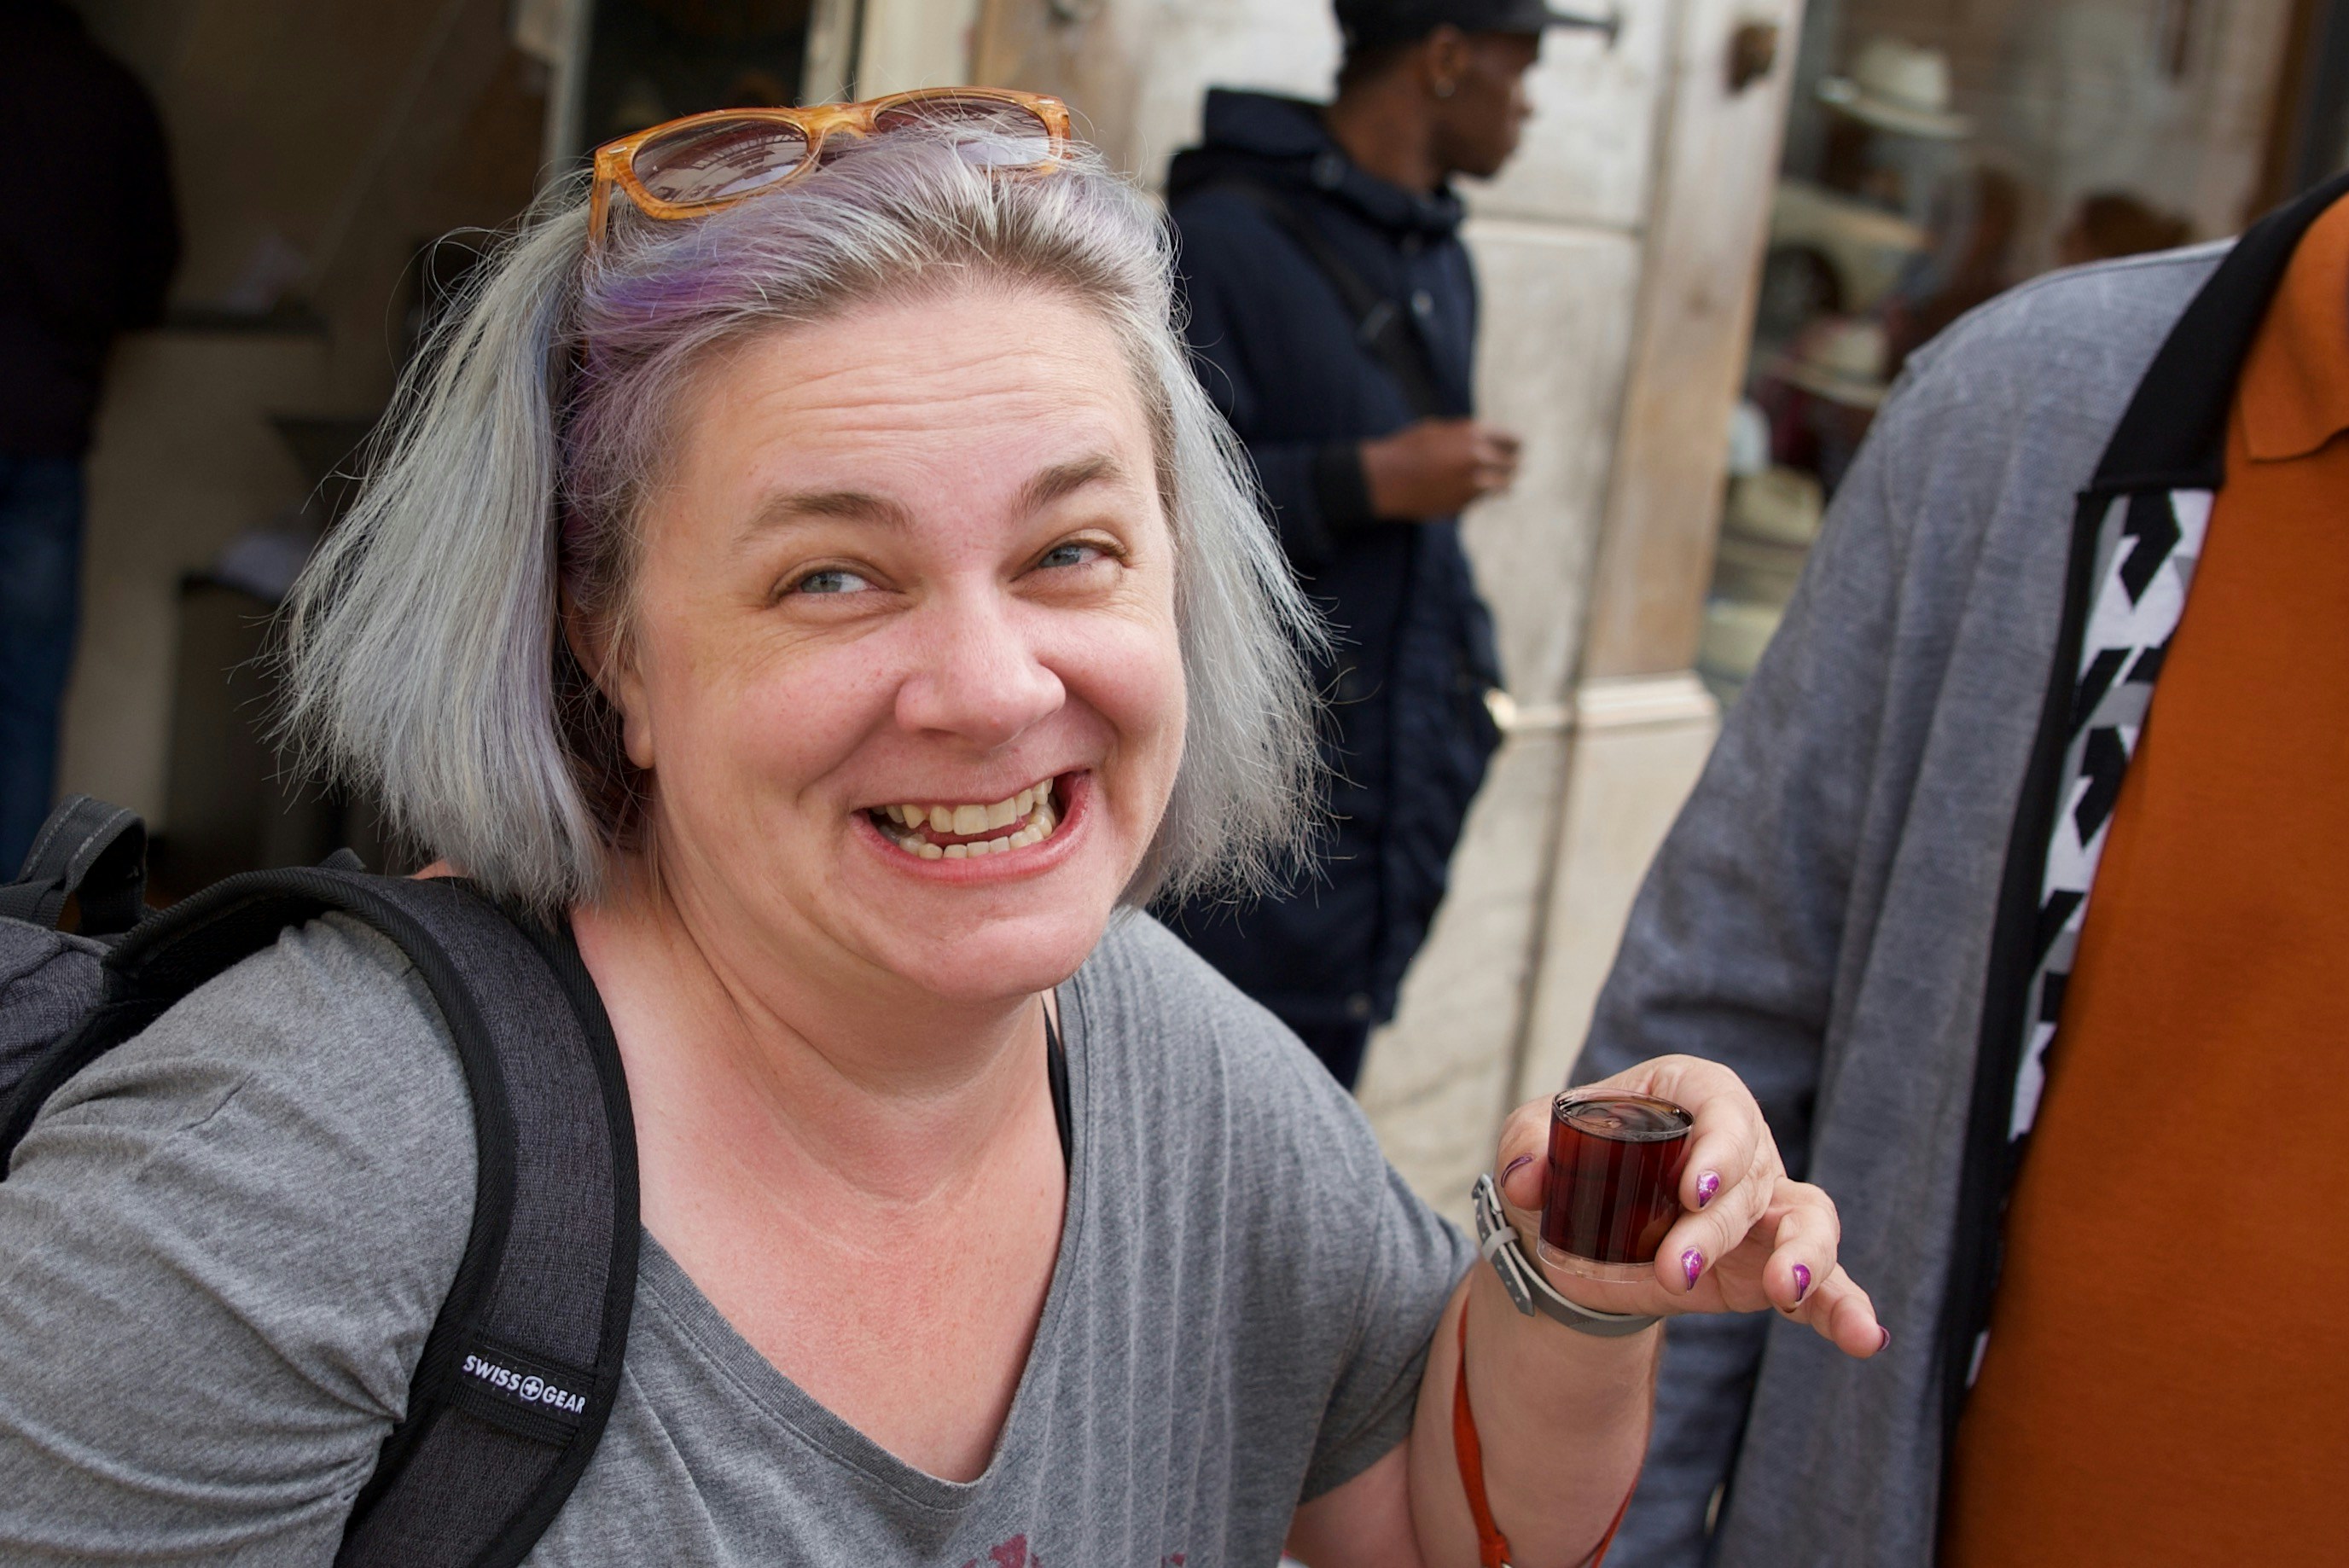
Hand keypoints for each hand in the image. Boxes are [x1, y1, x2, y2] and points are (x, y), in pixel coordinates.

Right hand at [1360, 418, 1520, 518]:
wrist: (1386, 478)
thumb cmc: (1408, 449)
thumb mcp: (1438, 430)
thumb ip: (1466, 435)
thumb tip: (1488, 442)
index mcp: (1474, 433)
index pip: (1513, 440)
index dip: (1516, 446)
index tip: (1517, 450)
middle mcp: (1479, 457)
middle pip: (1512, 464)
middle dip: (1511, 466)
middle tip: (1513, 468)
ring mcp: (1474, 483)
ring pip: (1503, 486)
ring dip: (1502, 484)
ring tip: (1502, 484)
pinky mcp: (1465, 505)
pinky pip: (1481, 499)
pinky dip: (1477, 495)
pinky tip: (1462, 491)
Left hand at [1490, 1056, 1885, 1357]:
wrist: (1574, 1236)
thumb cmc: (1564, 1167)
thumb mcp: (1532, 1146)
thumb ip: (1526, 1150)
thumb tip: (1527, 1179)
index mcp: (1688, 1095)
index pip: (1721, 1105)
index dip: (1718, 1144)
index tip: (1691, 1188)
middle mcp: (1738, 1147)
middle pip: (1751, 1175)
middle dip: (1716, 1227)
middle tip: (1675, 1268)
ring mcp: (1763, 1207)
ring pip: (1808, 1221)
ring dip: (1802, 1257)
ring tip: (1784, 1291)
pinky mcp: (1773, 1265)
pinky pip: (1826, 1285)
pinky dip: (1846, 1310)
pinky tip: (1865, 1339)